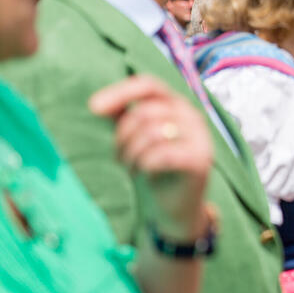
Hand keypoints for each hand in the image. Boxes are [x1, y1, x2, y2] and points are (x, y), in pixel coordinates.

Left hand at [90, 76, 212, 238]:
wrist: (177, 207)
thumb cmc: (155, 168)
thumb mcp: (136, 138)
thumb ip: (123, 117)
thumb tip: (97, 105)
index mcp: (177, 105)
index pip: (149, 85)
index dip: (121, 92)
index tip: (93, 108)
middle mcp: (193, 117)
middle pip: (145, 112)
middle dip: (122, 136)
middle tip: (118, 157)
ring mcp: (200, 138)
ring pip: (152, 132)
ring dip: (131, 153)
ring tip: (130, 167)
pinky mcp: (200, 161)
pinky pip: (161, 155)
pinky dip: (144, 164)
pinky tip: (144, 172)